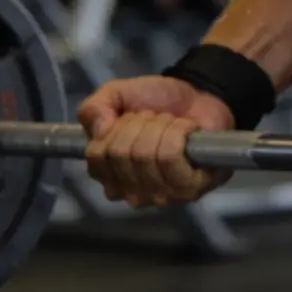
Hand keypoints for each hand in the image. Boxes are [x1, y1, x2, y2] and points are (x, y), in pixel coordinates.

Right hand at [77, 75, 235, 208]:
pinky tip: (187, 133)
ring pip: (148, 155)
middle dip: (141, 124)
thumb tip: (99, 132)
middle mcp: (129, 193)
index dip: (116, 127)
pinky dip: (180, 132)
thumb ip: (92, 109)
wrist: (199, 96)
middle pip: (123, 154)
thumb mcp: (115, 95)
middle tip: (155, 120)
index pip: (97, 155)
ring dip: (163, 127)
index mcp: (107, 174)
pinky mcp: (189, 190)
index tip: (132, 117)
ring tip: (172, 126)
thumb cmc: (156, 102)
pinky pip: (172, 157)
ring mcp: (159, 196)